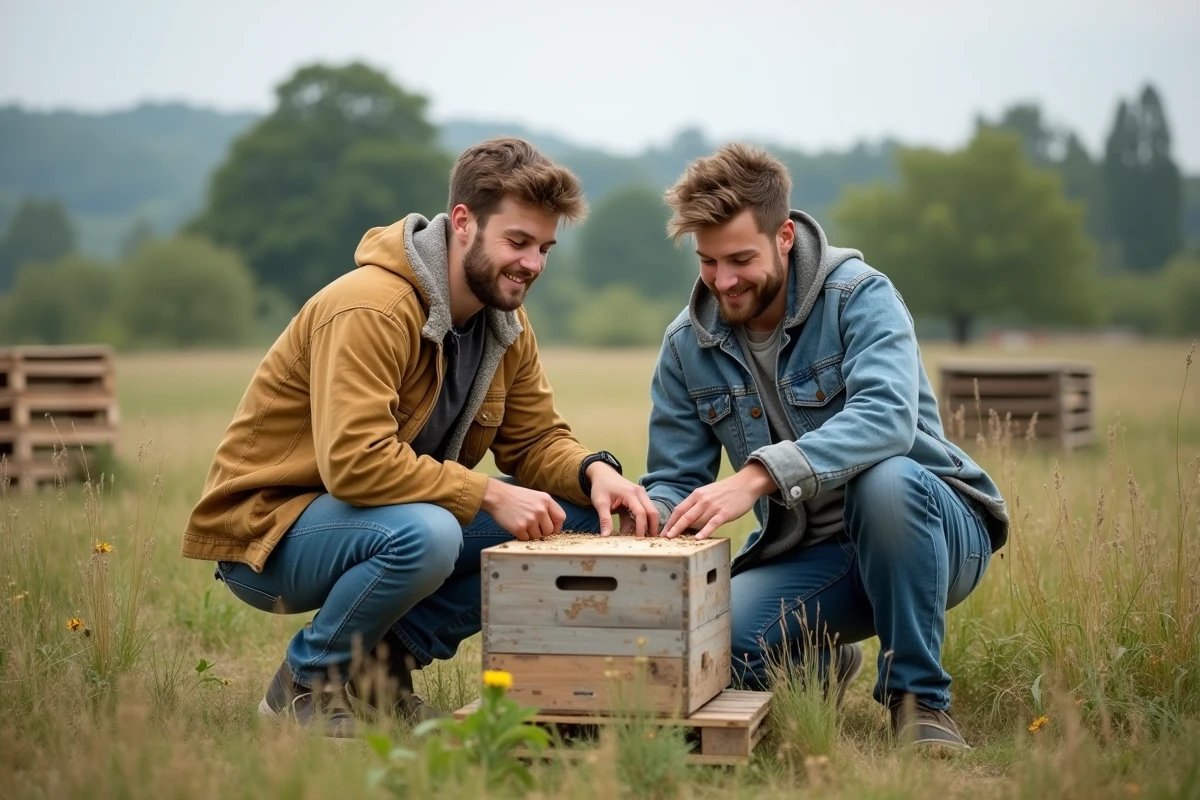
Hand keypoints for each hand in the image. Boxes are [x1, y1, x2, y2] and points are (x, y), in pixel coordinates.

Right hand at [481, 479, 565, 540]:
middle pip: (550, 531)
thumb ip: (547, 508)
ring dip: (530, 534)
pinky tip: (516, 526)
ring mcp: (530, 519)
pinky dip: (521, 536)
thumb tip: (555, 526)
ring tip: (522, 523)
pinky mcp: (519, 528)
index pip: (561, 518)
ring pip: (537, 537)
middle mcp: (540, 510)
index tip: (550, 528)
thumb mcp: (536, 496)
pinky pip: (526, 539)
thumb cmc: (516, 497)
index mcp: (546, 500)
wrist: (497, 496)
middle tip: (532, 526)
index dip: (556, 525)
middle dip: (542, 532)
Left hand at [587, 463, 659, 537]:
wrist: (602, 474)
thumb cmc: (601, 487)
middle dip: (652, 528)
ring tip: (640, 539)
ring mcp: (641, 494)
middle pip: (652, 512)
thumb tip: (606, 536)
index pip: (641, 513)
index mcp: (630, 493)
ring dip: (647, 525)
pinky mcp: (639, 498)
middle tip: (648, 542)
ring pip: (650, 512)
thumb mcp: (600, 503)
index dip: (641, 528)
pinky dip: (639, 521)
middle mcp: (639, 493)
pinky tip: (630, 530)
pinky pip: (643, 511)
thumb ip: (604, 519)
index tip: (638, 540)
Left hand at [661, 462, 775, 539]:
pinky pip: (712, 523)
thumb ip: (697, 505)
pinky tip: (698, 538)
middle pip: (684, 516)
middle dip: (673, 528)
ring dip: (685, 531)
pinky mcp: (724, 513)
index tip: (663, 532)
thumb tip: (686, 520)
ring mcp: (713, 506)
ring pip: (696, 520)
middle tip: (665, 539)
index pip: (679, 509)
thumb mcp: (708, 494)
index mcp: (697, 495)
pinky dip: (704, 531)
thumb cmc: (726, 491)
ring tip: (676, 542)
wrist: (745, 484)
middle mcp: (703, 500)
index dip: (670, 522)